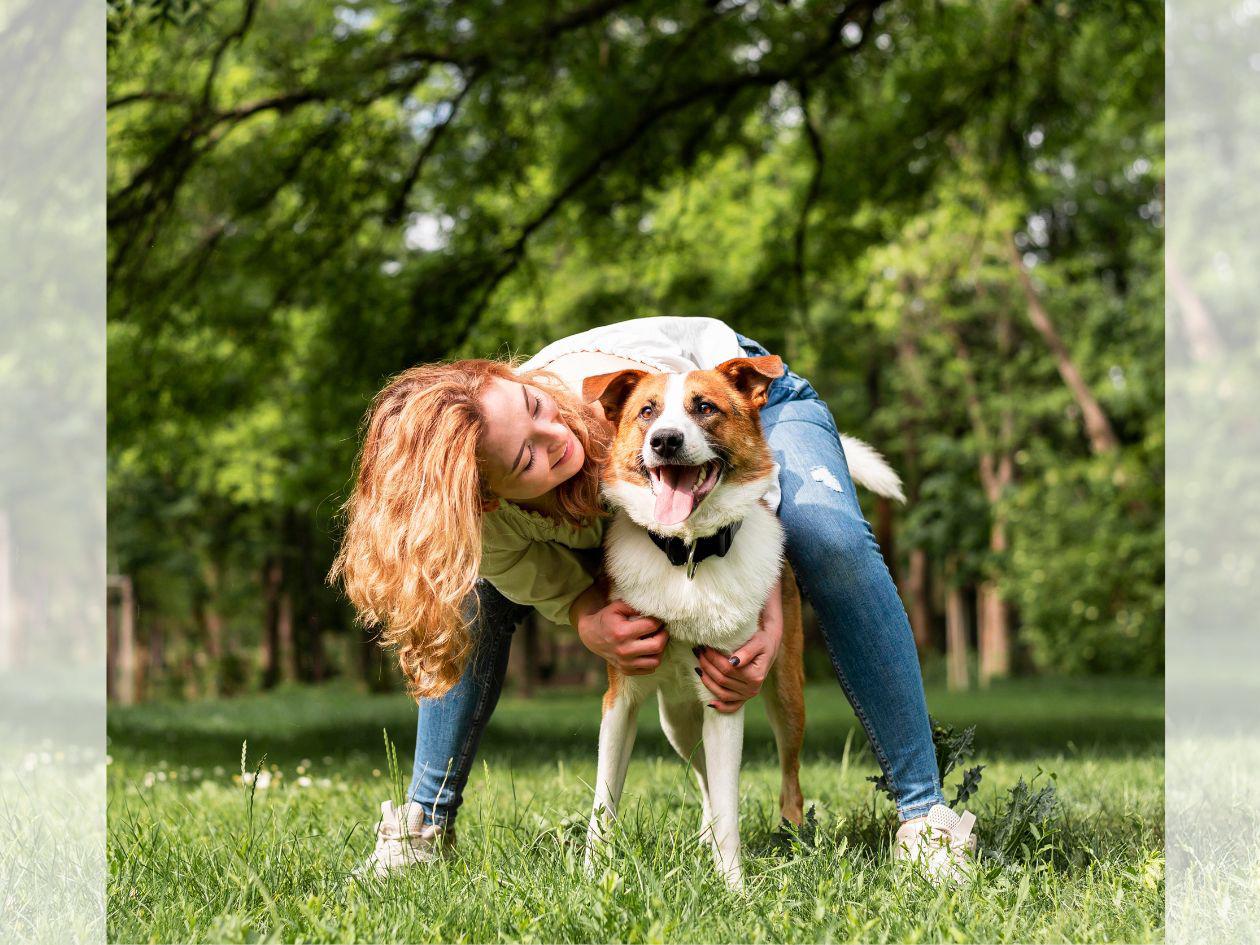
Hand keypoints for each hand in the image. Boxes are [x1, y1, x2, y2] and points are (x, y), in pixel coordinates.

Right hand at [576, 598, 667, 674]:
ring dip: (659, 649)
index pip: (652, 626)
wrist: (591, 636)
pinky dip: (652, 660)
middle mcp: (624, 651)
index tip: (656, 619)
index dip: (658, 621)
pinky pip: (649, 669)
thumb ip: (634, 606)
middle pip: (657, 646)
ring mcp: (625, 663)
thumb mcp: (617, 606)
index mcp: (622, 633)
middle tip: (662, 629)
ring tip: (655, 640)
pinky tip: (648, 650)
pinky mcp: (627, 671)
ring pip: (656, 661)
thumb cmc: (607, 618)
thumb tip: (654, 610)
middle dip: (664, 635)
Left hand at [696, 577, 784, 712]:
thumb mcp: (757, 642)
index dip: (713, 658)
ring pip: (722, 693)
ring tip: (698, 666)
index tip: (704, 646)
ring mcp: (748, 696)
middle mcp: (753, 689)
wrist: (768, 647)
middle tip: (698, 652)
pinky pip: (732, 707)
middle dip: (707, 666)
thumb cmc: (761, 642)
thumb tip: (734, 662)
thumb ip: (747, 652)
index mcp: (756, 676)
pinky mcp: (744, 699)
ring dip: (707, 681)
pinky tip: (710, 703)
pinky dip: (721, 707)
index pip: (727, 669)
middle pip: (722, 680)